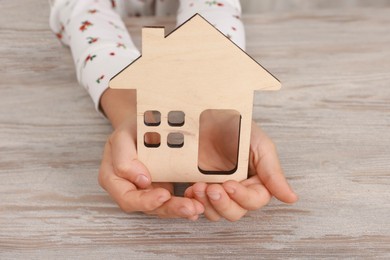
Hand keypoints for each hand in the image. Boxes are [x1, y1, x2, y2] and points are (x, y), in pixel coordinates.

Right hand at [98, 89, 203, 219]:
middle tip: (189, 207)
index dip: (145, 200)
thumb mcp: (123, 135)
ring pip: (162, 208)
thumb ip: (125, 156)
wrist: (144, 126)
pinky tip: (199, 206)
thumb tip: (141, 180)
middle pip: (147, 208)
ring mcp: (146, 193)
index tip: (164, 193)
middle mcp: (129, 190)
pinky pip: (173, 202)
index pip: (127, 198)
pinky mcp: (162, 191)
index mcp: (113, 179)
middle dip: (169, 209)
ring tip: (197, 207)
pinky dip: (186, 203)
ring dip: (180, 209)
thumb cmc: (131, 130)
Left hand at [185, 112, 297, 220]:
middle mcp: (238, 191)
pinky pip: (198, 205)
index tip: (230, 184)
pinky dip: (194, 202)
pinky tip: (190, 192)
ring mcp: (219, 190)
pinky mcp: (201, 187)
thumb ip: (274, 173)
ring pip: (215, 212)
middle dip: (222, 203)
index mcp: (257, 183)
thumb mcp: (261, 146)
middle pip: (234, 212)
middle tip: (212, 188)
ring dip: (206, 203)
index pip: (254, 200)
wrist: (214, 116)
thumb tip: (291, 198)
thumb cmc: (241, 128)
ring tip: (198, 187)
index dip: (242, 197)